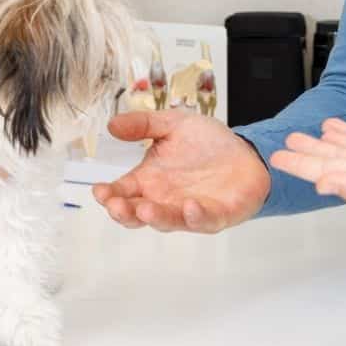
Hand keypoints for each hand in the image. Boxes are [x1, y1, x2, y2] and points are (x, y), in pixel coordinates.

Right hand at [93, 110, 270, 232]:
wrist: (246, 151)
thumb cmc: (207, 143)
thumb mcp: (173, 124)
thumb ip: (144, 125)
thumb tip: (112, 125)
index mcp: (149, 181)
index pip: (122, 192)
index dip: (109, 195)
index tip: (99, 191)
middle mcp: (164, 200)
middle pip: (138, 215)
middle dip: (124, 213)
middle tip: (115, 205)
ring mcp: (188, 211)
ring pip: (167, 222)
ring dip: (156, 218)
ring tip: (145, 210)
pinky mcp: (216, 215)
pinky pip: (203, 221)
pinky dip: (195, 217)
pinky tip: (190, 207)